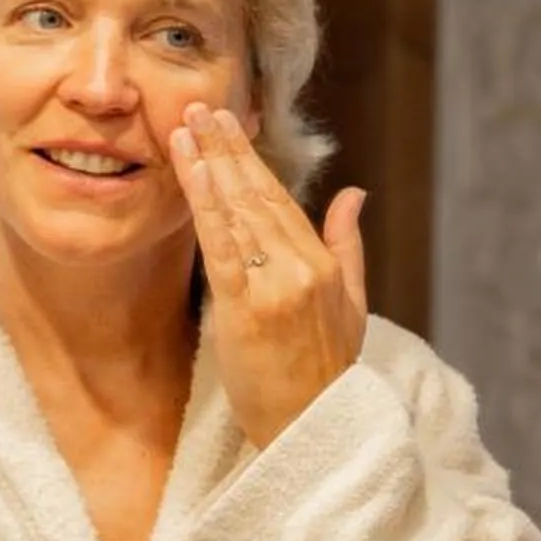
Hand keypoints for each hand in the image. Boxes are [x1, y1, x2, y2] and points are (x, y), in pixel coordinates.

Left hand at [169, 102, 367, 448]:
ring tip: (186, 128)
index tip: (230, 125)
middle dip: (227, 149)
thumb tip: (354, 193)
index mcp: (325, 266)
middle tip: (200, 108)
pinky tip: (188, 172)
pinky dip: (203, 203)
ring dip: (209, 165)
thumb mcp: (351, 306)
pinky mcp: (245, 308)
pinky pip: (220, 244)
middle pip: (258, 196)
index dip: (252, 160)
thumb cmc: (325, 376)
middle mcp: (303, 268)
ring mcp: (275, 286)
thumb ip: (349, 245)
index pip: (283, 200)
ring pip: (237, 212)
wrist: (311, 432)